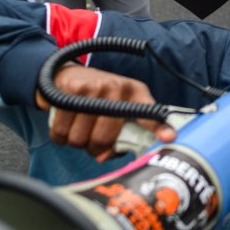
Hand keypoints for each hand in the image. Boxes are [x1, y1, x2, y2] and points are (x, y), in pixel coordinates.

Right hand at [36, 64, 175, 161]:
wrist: (69, 72)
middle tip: (92, 140)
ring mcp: (92, 88)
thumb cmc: (99, 96)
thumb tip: (102, 157)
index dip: (159, 127)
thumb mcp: (119, 105)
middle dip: (94, 148)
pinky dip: (59, 136)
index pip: (149, 112)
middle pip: (102, 139)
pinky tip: (66, 125)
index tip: (170, 138)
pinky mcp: (69, 91)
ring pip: (79, 139)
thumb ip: (120, 134)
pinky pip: (60, 131)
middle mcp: (116, 89)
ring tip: (80, 129)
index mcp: (135, 93)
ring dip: (75, 142)